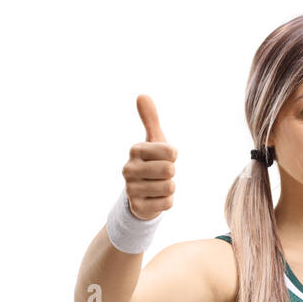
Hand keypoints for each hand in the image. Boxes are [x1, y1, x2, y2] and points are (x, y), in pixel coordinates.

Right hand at [122, 95, 177, 219]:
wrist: (142, 194)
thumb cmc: (152, 163)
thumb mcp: (154, 141)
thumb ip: (151, 119)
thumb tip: (142, 95)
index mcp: (136, 150)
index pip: (170, 151)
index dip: (173, 156)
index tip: (164, 158)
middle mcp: (129, 168)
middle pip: (169, 170)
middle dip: (171, 174)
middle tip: (162, 174)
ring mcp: (132, 189)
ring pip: (169, 187)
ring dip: (169, 188)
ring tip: (158, 186)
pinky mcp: (138, 206)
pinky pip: (167, 203)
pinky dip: (167, 202)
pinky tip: (157, 198)